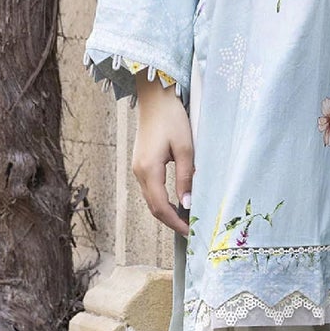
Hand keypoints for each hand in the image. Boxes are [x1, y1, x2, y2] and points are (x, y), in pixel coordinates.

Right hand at [132, 73, 193, 237]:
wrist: (155, 98)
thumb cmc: (172, 119)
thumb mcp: (186, 148)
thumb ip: (186, 177)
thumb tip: (188, 204)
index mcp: (148, 170)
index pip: (161, 207)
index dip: (176, 223)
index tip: (191, 232)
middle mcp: (138, 172)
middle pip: (153, 207)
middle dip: (171, 221)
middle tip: (192, 229)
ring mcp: (137, 168)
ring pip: (151, 199)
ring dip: (167, 212)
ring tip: (188, 219)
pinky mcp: (141, 164)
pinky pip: (151, 190)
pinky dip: (163, 200)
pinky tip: (178, 202)